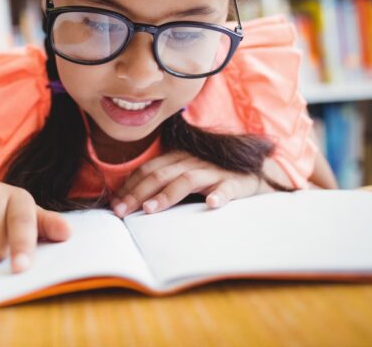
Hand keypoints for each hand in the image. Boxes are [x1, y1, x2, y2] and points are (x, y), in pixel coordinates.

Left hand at [110, 151, 269, 216]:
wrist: (257, 172)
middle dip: (138, 193)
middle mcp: (193, 161)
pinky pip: (227, 187)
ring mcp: (214, 171)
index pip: (148, 169)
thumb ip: (164, 184)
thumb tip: (134, 202)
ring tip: (150, 209)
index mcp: (178, 159)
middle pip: (160, 175)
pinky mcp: (236, 181)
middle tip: (122, 212)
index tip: (114, 205)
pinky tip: (212, 204)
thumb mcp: (185, 177)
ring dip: (167, 195)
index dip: (129, 186)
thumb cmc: (213, 178)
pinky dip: (220, 194)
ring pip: (186, 179)